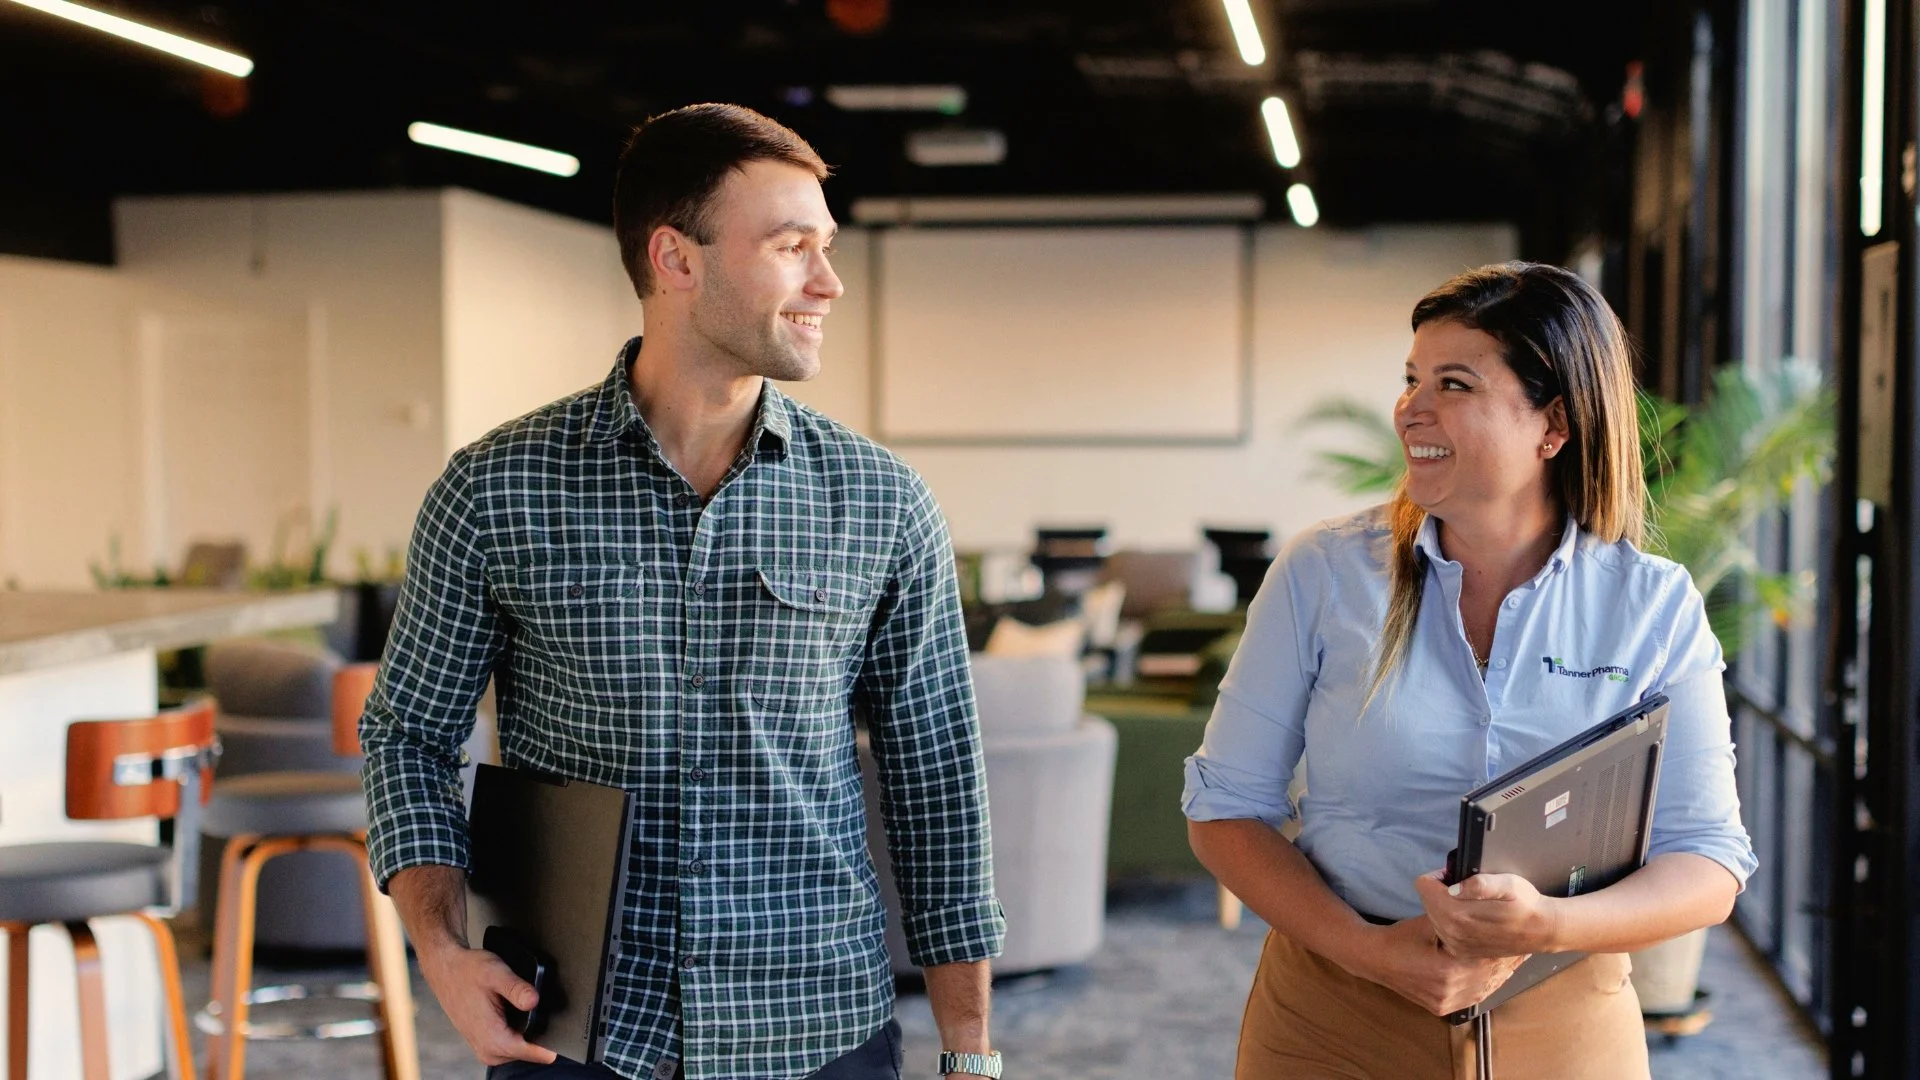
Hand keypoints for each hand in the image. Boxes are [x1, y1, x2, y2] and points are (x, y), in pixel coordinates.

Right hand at [415, 940, 557, 1066]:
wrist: (446, 970)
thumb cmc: (467, 971)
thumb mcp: (496, 973)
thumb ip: (517, 989)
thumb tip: (534, 1001)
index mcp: (492, 1038)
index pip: (533, 1052)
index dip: (551, 1042)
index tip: (565, 1033)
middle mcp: (488, 1050)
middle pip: (529, 1051)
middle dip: (538, 1033)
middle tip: (535, 1006)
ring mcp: (485, 1049)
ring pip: (521, 1048)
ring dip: (526, 1031)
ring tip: (522, 1005)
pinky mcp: (485, 1043)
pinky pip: (511, 1044)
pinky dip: (516, 1030)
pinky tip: (515, 1013)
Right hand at [1348, 913, 1529, 1017]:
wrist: (1374, 959)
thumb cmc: (1400, 938)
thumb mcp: (1428, 922)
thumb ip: (1455, 918)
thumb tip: (1477, 903)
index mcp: (1447, 969)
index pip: (1487, 958)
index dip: (1504, 948)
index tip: (1517, 938)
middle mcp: (1449, 991)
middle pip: (1489, 976)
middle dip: (1506, 963)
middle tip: (1522, 950)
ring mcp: (1445, 1002)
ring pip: (1483, 990)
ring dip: (1499, 976)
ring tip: (1513, 962)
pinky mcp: (1441, 1007)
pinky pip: (1472, 999)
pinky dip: (1485, 987)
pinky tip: (1494, 977)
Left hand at [1414, 869, 1559, 958]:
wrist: (1541, 931)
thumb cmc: (1525, 904)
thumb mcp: (1507, 883)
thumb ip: (1479, 883)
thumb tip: (1454, 887)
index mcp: (1457, 913)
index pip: (1424, 885)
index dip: (1438, 876)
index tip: (1454, 876)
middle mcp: (1452, 932)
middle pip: (1427, 900)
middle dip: (1440, 891)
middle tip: (1465, 889)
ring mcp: (1456, 944)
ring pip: (1433, 916)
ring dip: (1445, 907)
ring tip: (1470, 904)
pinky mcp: (1462, 952)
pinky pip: (1443, 930)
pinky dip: (1452, 921)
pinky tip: (1471, 918)